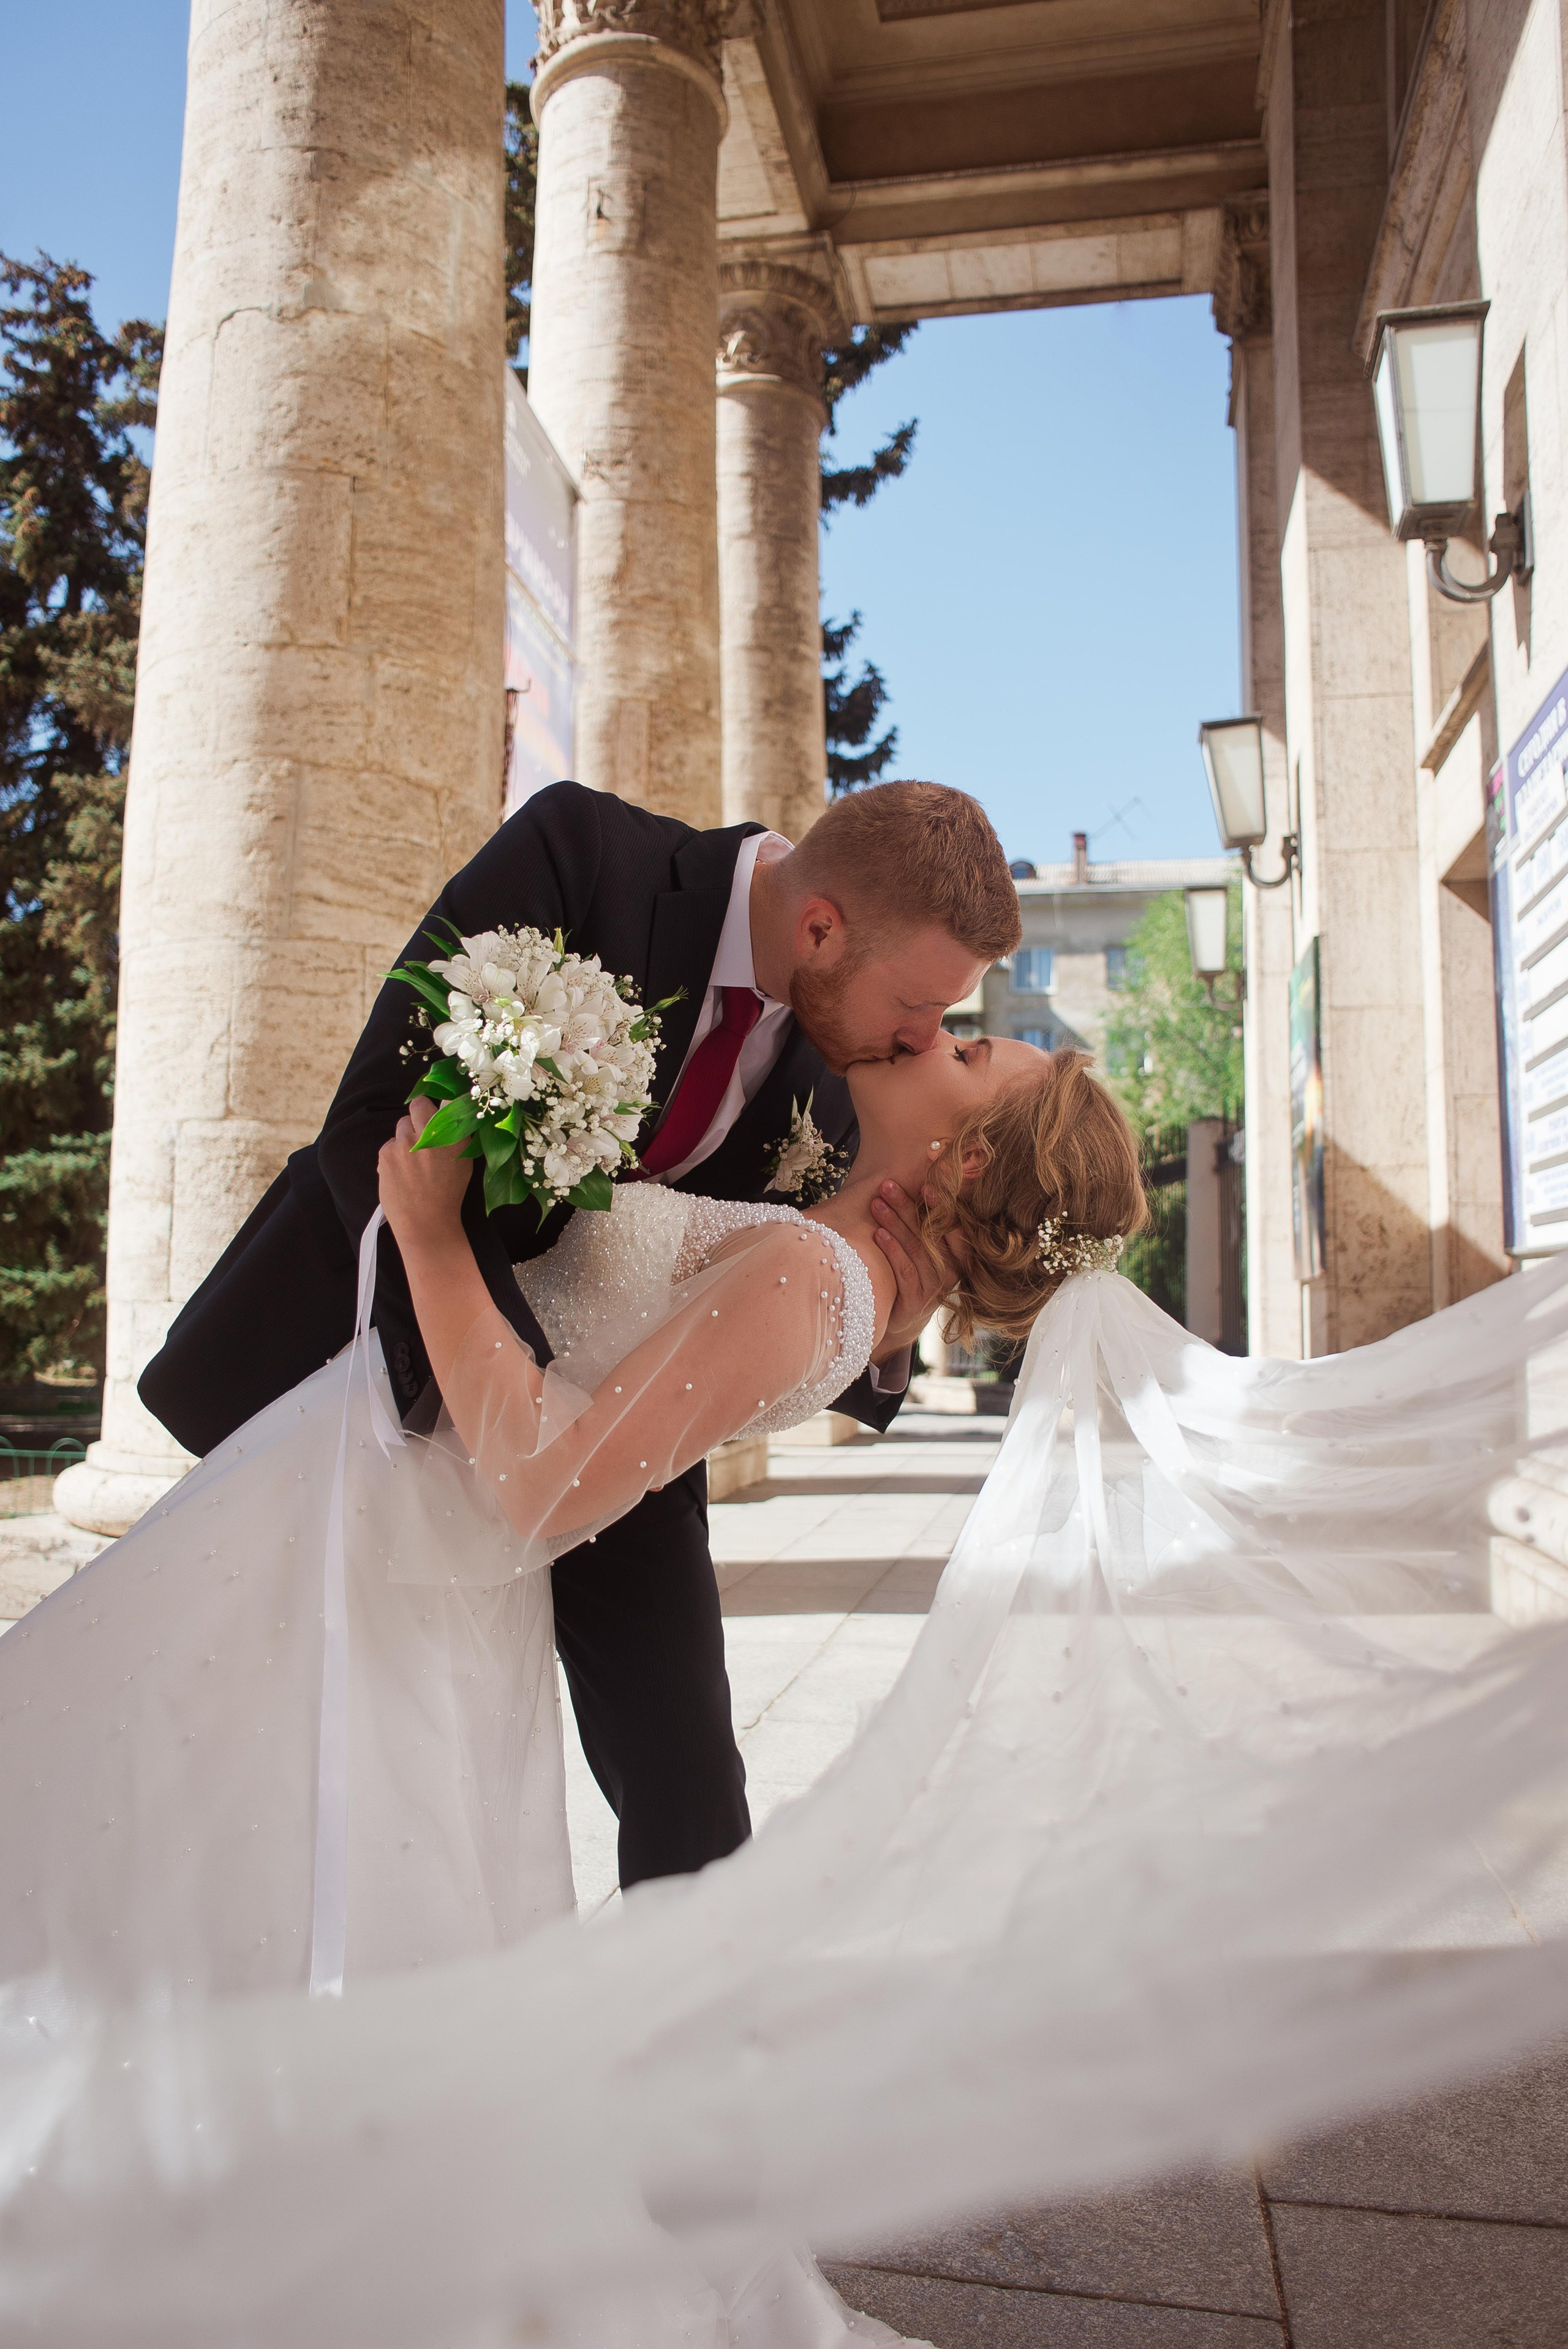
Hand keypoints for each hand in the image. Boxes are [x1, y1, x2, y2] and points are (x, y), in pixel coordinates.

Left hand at [377, 1094, 473, 1250]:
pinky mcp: (386, 1153)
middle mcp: (429, 1135)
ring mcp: (405, 1143)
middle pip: (418, 1105)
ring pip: (402, 1124)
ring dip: (406, 1135)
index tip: (441, 1108)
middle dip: (419, 1113)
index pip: (448, 1102)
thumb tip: (449, 1114)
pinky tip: (401, 1170)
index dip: (442, 1103)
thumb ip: (457, 1136)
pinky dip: (394, 1153)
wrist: (425, 1222)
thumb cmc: (448, 1194)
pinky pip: (389, 1143)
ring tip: (412, 1158)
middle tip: (422, 1131)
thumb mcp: (463, 1162)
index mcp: (453, 1137)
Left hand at [869, 1179, 965, 1363]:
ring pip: (917, 1249)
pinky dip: (892, 1250)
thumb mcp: (925, 1248)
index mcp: (960, 1253)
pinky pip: (906, 1271)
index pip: (954, 1223)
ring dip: (895, 1223)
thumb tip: (923, 1182)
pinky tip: (878, 1234)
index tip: (925, 1183)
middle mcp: (953, 1270)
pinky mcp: (918, 1301)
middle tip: (887, 1186)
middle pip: (931, 1232)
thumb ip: (927, 1221)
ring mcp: (936, 1287)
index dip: (941, 1203)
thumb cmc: (913, 1273)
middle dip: (907, 1206)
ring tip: (877, 1204)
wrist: (903, 1319)